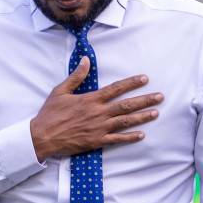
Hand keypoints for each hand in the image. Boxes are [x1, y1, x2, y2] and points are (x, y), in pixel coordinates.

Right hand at [30, 57, 163, 160]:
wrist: (42, 136)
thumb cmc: (50, 113)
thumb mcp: (60, 91)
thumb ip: (76, 76)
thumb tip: (86, 60)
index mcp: (90, 99)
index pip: (116, 88)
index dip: (132, 83)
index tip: (145, 78)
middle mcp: (98, 113)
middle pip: (127, 105)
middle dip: (145, 100)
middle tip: (161, 96)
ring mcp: (99, 128)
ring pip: (126, 121)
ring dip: (143, 117)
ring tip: (156, 112)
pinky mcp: (97, 141)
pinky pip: (117, 140)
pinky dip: (130, 137)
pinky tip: (142, 135)